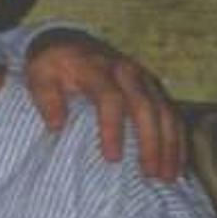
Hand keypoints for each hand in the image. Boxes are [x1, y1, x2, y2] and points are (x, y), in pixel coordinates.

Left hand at [21, 33, 186, 180]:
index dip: (113, 129)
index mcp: (96, 68)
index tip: (112, 158)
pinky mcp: (153, 87)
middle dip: (150, 143)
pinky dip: (177, 139)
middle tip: (149, 174)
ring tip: (168, 176)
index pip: (110, 98)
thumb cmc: (52, 66)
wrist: (69, 42)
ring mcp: (144, 78)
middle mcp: (126, 71)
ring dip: (169, 144)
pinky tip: (177, 164)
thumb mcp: (39, 75)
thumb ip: (46, 99)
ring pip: (165, 111)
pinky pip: (172, 113)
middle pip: (145, 107)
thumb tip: (56, 126)